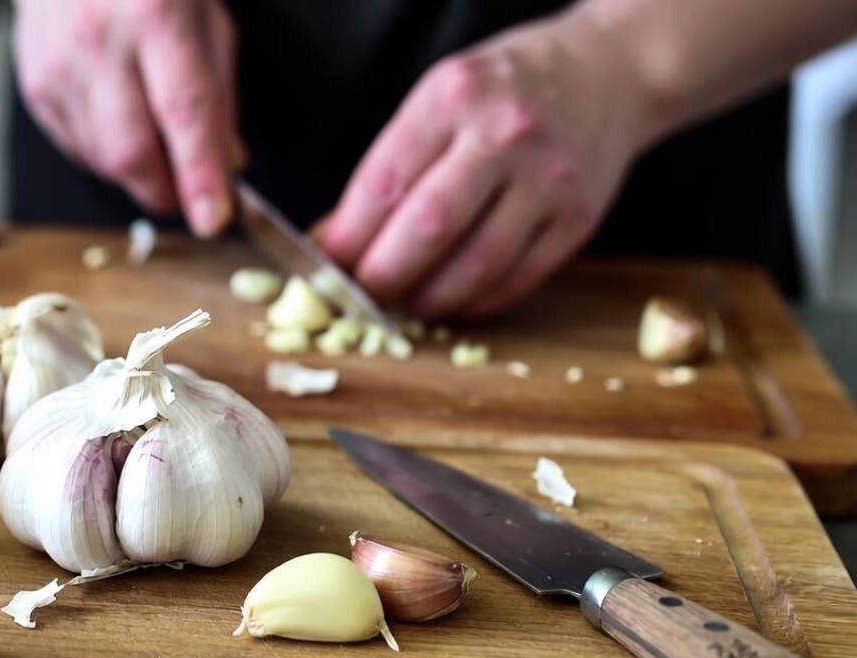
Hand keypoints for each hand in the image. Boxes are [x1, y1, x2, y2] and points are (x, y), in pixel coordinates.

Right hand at [11, 0, 241, 236]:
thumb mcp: (204, 14)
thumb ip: (218, 91)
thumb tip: (227, 161)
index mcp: (154, 14)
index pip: (183, 113)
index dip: (201, 174)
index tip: (214, 217)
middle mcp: (100, 41)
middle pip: (132, 152)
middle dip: (167, 190)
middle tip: (190, 192)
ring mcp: (59, 66)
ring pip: (103, 159)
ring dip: (138, 171)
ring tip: (155, 141)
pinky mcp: (36, 86)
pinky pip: (77, 149)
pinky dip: (107, 155)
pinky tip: (120, 123)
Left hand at [317, 16, 648, 318]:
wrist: (609, 73)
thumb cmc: (506, 89)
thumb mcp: (441, 98)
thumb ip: (394, 163)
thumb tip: (337, 238)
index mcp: (454, 97)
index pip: (384, 181)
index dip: (348, 236)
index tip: (326, 264)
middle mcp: (505, 135)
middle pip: (428, 227)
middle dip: (382, 275)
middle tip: (361, 296)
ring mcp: (548, 179)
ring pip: (475, 265)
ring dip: (429, 299)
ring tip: (404, 305)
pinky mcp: (579, 219)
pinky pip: (518, 279)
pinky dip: (476, 303)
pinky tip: (452, 303)